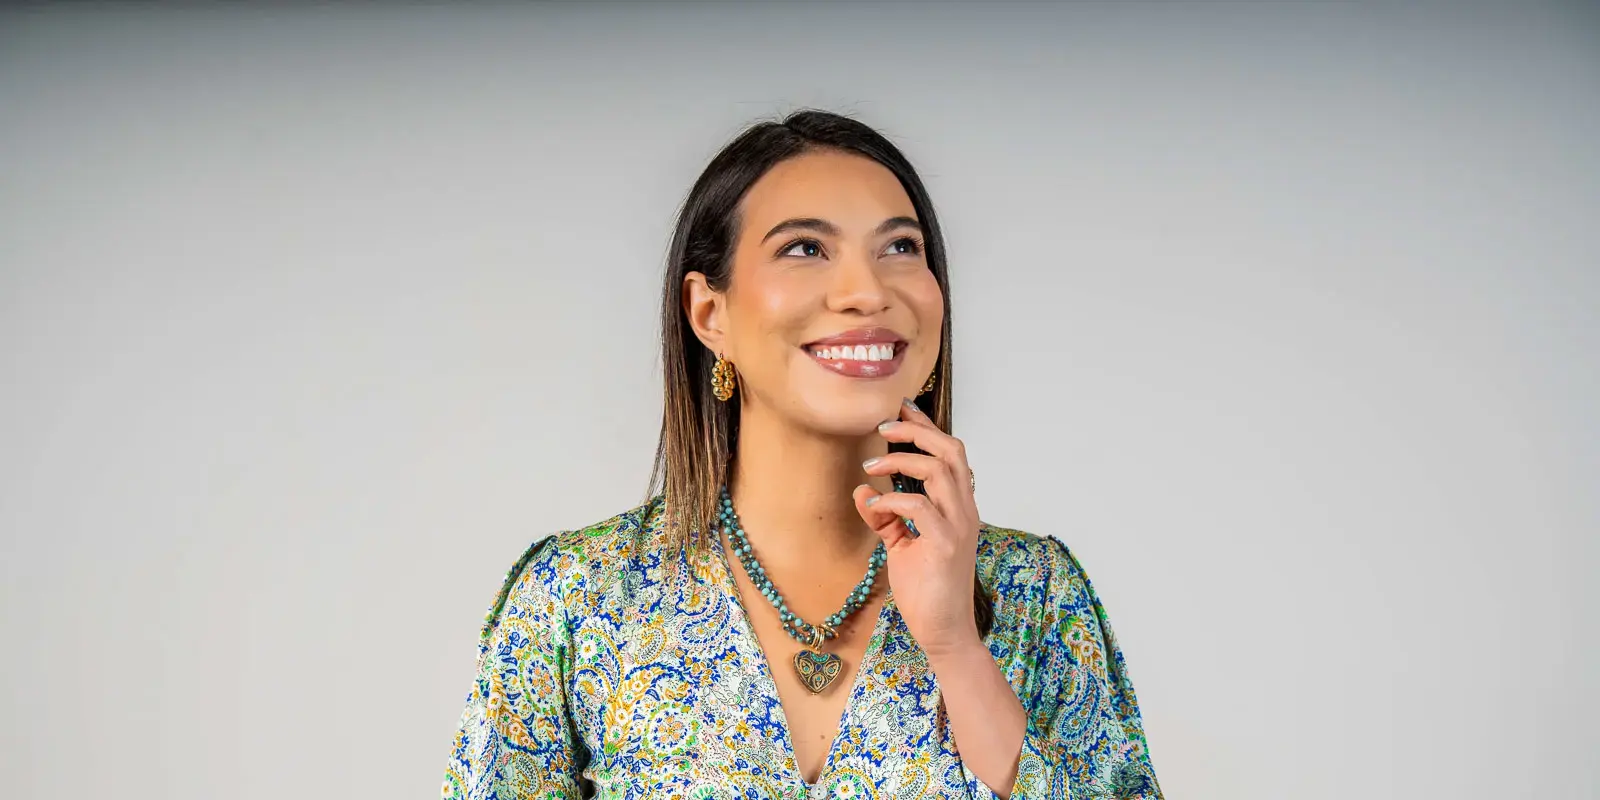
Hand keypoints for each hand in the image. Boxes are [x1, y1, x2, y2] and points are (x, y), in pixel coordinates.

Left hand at [852, 397, 981, 659]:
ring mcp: (958, 527)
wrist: (944, 632)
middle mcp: (964, 511)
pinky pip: (919, 507)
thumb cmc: (927, 590)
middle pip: (951, 451)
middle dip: (917, 431)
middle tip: (883, 427)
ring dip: (900, 460)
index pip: (951, 454)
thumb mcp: (901, 546)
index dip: (927, 428)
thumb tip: (862, 492)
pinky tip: (872, 507)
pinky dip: (891, 501)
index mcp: (959, 507)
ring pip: (939, 470)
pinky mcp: (944, 545)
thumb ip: (886, 518)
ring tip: (871, 465)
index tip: (902, 410)